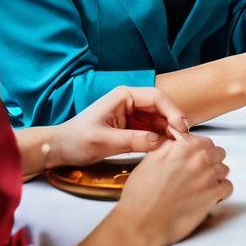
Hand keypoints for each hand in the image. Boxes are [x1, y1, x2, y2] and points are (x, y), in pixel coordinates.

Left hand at [48, 87, 188, 167]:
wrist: (60, 148)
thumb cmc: (77, 140)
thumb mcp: (104, 141)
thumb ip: (132, 141)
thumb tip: (160, 142)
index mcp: (123, 95)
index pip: (156, 97)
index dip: (172, 111)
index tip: (181, 129)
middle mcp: (130, 101)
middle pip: (161, 107)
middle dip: (173, 122)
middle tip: (184, 142)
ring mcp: (131, 114)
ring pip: (158, 119)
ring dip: (169, 131)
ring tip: (179, 147)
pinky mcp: (130, 127)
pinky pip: (150, 130)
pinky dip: (160, 138)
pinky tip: (167, 149)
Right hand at [115, 132, 231, 245]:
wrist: (142, 222)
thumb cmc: (142, 195)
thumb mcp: (151, 158)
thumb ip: (169, 145)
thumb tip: (177, 141)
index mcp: (184, 146)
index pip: (204, 140)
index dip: (199, 150)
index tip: (195, 156)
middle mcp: (199, 159)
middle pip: (217, 153)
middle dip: (209, 161)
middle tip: (198, 171)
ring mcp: (208, 177)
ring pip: (223, 169)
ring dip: (215, 176)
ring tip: (201, 185)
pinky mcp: (213, 197)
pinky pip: (227, 187)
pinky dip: (220, 191)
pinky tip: (209, 195)